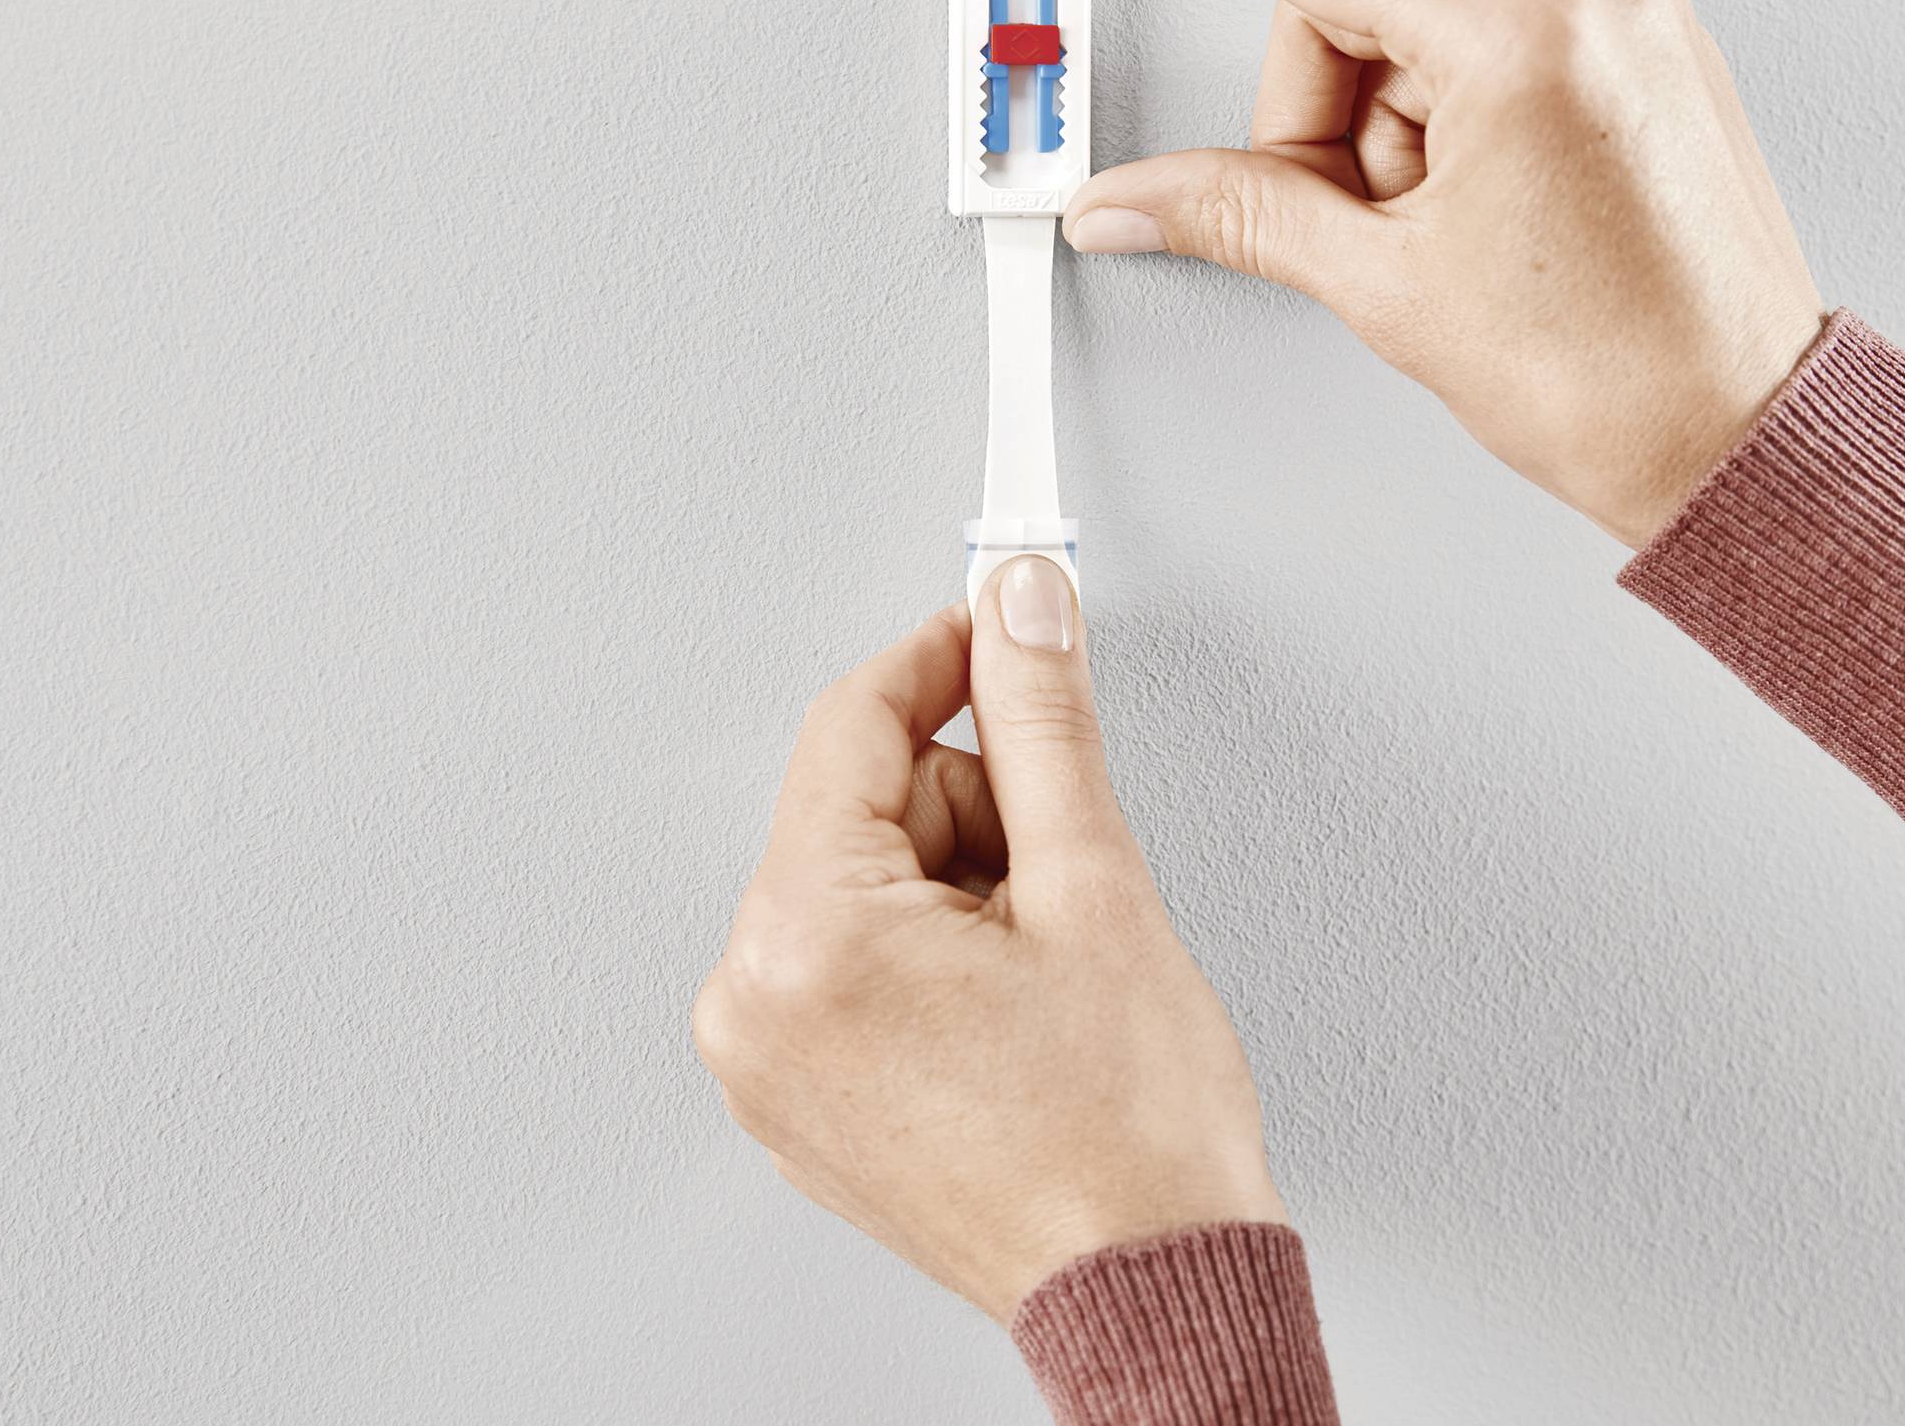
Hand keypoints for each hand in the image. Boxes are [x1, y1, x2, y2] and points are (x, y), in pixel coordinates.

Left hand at [690, 557, 1284, 1318]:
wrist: (1151, 1293)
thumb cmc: (1130, 1143)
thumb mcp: (1095, 885)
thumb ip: (1043, 722)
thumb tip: (1018, 611)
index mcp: (804, 942)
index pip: (852, 726)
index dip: (945, 658)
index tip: (1001, 624)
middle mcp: (753, 1009)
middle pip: (860, 810)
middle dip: (972, 811)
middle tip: (1063, 879)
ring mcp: (770, 1070)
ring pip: (863, 888)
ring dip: (960, 886)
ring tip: (1045, 968)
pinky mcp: (804, 1108)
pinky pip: (856, 970)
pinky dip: (933, 955)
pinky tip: (1011, 1010)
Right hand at [1058, 0, 1826, 547]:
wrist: (1742, 434)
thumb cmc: (1616, 378)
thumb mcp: (1390, 288)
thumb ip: (1239, 213)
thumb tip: (1130, 195)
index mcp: (1527, 32)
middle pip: (1352, 3)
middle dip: (1327, 124)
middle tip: (1374, 233)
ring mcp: (1624, 3)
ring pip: (1412, 27)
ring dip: (1393, 131)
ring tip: (1457, 235)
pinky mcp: (1636, 32)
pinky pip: (1483, 37)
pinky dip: (1451, 117)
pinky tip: (1491, 205)